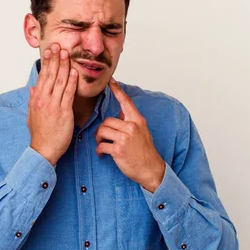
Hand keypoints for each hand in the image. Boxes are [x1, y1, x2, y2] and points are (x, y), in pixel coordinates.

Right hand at [27, 43, 78, 165]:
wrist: (44, 150)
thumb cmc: (40, 134)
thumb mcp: (32, 115)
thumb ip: (33, 100)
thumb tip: (33, 88)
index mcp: (36, 99)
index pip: (42, 76)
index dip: (47, 63)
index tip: (50, 51)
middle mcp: (43, 100)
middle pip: (50, 75)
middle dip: (55, 59)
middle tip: (59, 46)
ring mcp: (53, 105)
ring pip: (59, 81)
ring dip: (64, 66)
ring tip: (67, 54)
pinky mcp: (64, 112)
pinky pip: (68, 93)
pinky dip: (71, 82)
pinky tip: (74, 72)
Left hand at [94, 77, 164, 191]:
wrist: (150, 168)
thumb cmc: (145, 151)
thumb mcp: (142, 132)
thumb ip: (131, 121)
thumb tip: (121, 111)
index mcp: (137, 120)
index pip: (126, 102)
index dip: (117, 90)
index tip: (110, 80)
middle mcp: (132, 127)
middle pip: (107, 121)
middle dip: (102, 130)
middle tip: (102, 138)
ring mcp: (125, 138)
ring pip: (102, 131)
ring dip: (99, 139)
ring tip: (102, 145)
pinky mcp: (118, 150)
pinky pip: (101, 145)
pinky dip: (99, 150)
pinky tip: (102, 154)